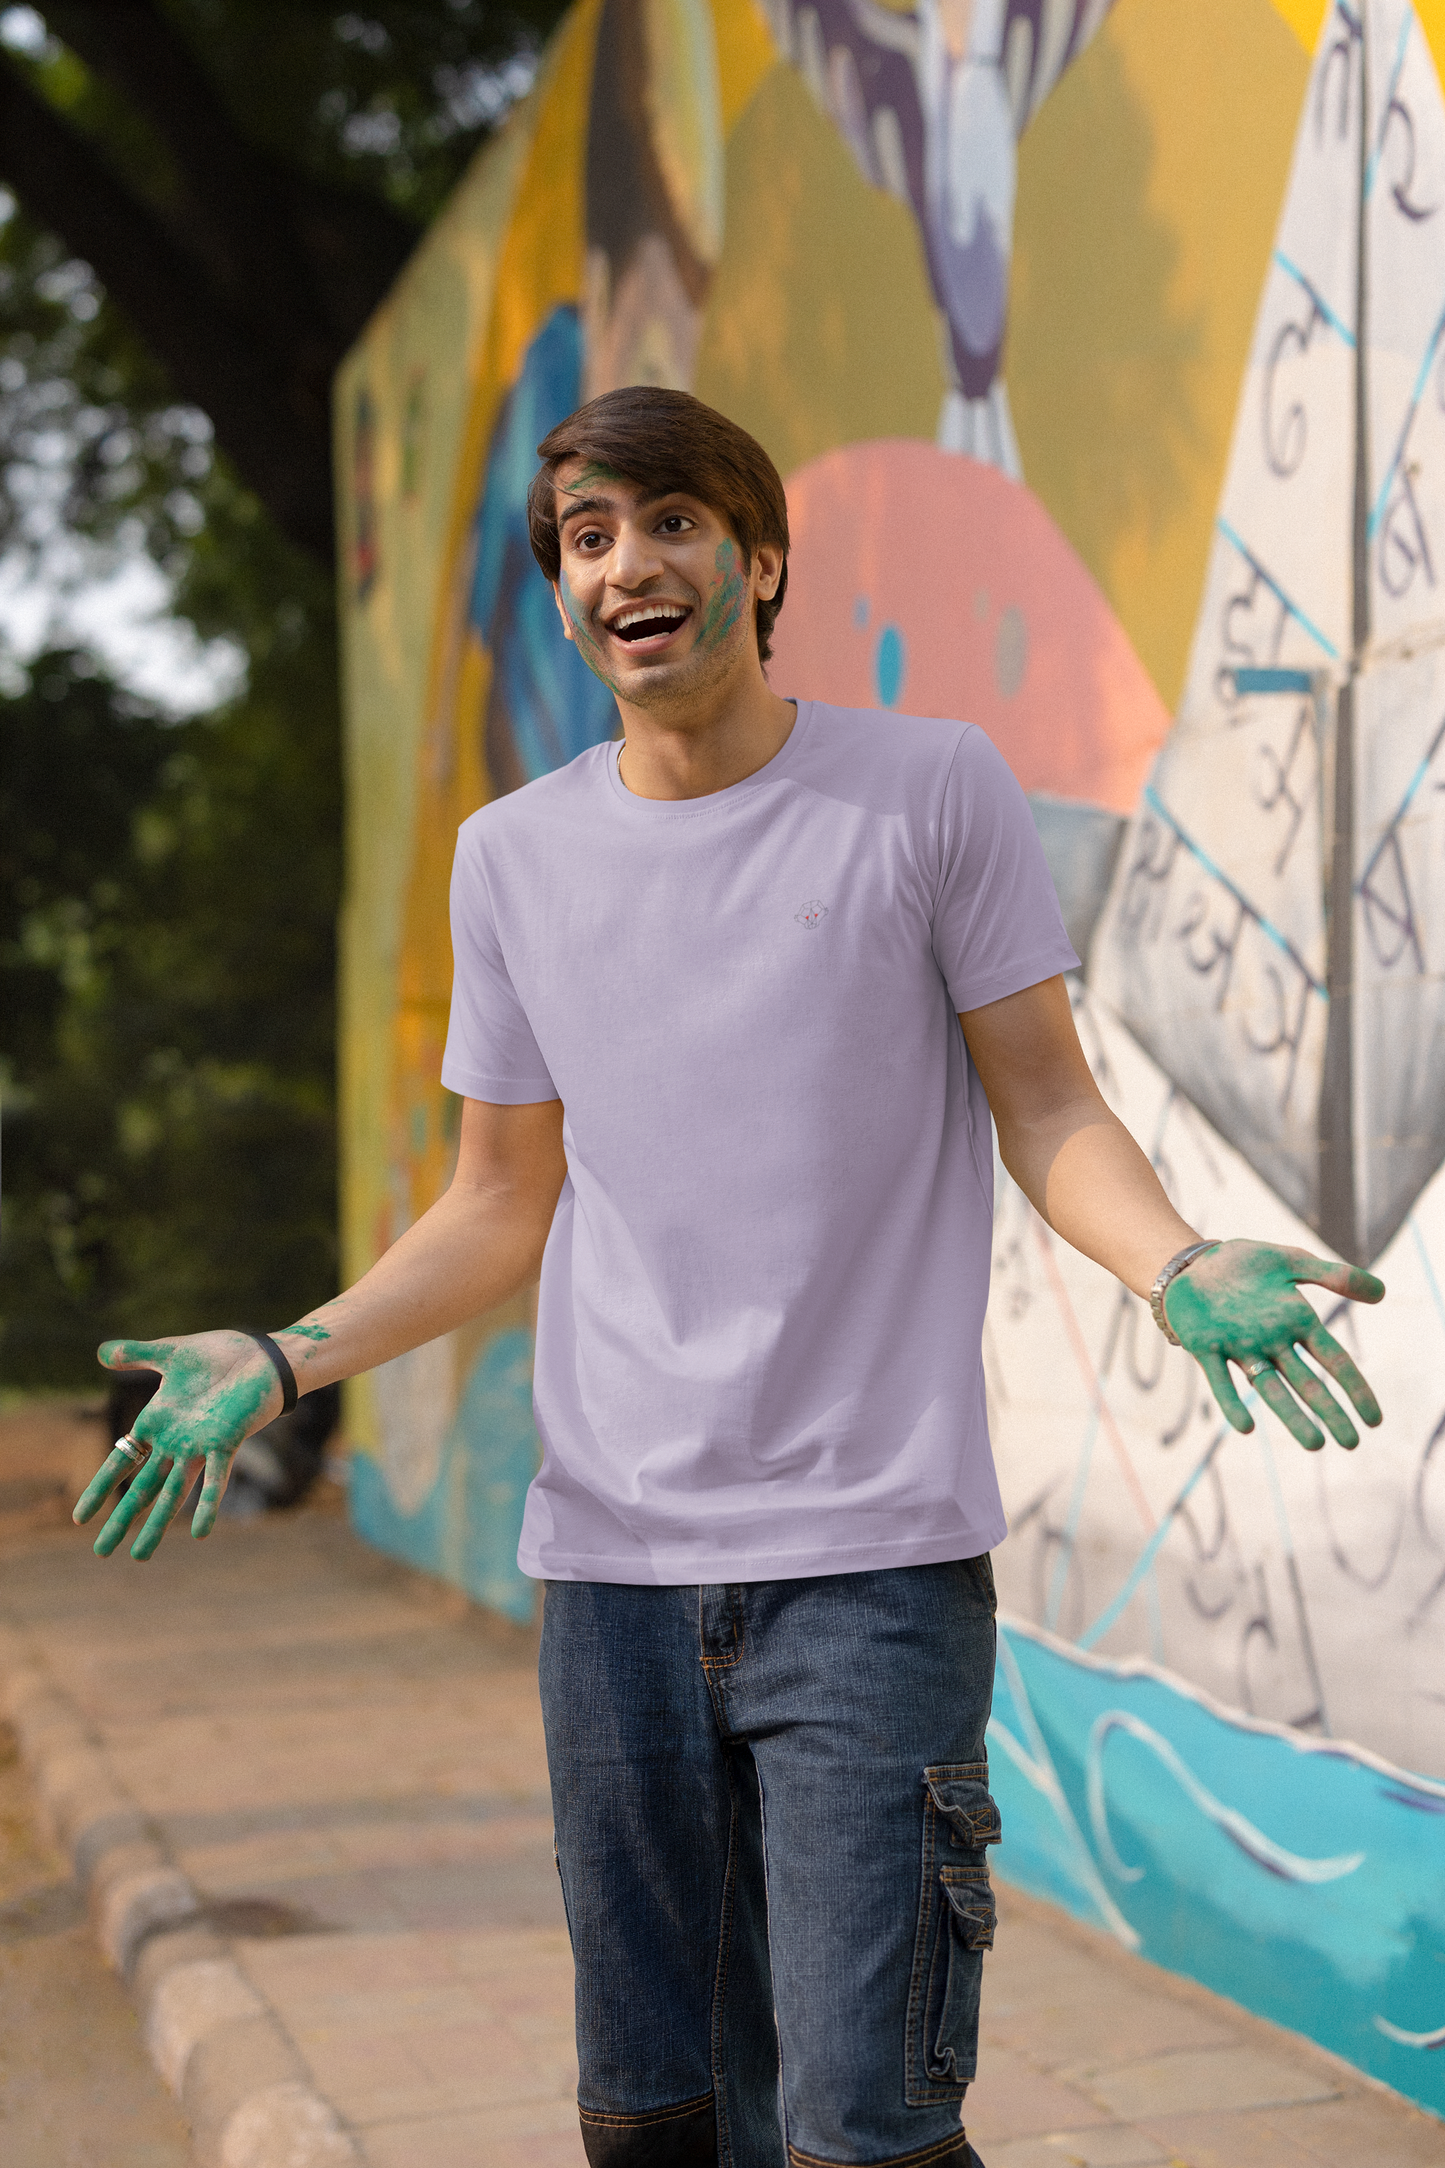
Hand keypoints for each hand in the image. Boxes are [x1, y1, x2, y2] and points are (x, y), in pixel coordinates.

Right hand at [75, 1332, 284, 1558]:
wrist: (262, 1355)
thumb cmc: (219, 1355)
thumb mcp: (170, 1353)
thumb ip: (137, 1354)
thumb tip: (102, 1352)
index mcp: (158, 1423)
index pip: (121, 1462)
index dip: (101, 1488)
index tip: (80, 1517)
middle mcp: (175, 1442)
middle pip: (141, 1488)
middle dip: (121, 1519)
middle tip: (102, 1553)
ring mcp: (199, 1446)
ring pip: (172, 1493)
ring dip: (157, 1525)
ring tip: (139, 1556)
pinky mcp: (227, 1443)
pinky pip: (216, 1480)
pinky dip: (208, 1504)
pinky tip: (201, 1532)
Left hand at [1163, 1240, 1384, 1450]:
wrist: (1191, 1262)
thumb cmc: (1244, 1264)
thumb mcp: (1292, 1261)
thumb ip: (1334, 1275)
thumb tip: (1383, 1293)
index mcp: (1297, 1322)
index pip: (1334, 1360)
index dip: (1355, 1387)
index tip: (1374, 1420)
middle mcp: (1272, 1342)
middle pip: (1307, 1382)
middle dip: (1329, 1412)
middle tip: (1351, 1443)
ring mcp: (1240, 1347)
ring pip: (1271, 1388)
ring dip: (1292, 1416)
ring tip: (1315, 1444)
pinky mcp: (1206, 1347)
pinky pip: (1221, 1380)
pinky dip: (1232, 1403)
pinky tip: (1245, 1427)